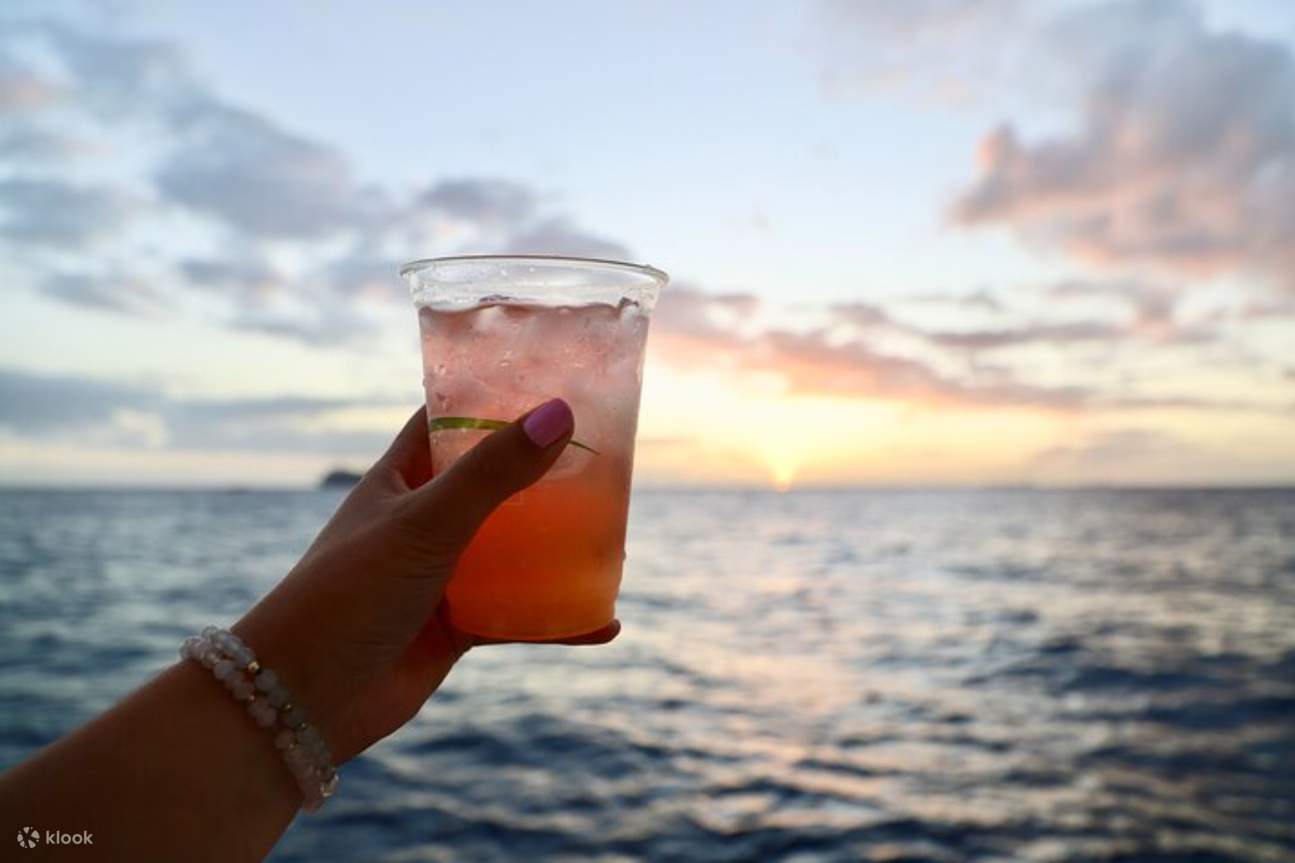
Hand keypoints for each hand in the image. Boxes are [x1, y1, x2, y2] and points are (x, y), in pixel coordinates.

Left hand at [232, 399, 618, 762]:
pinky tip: (603, 623)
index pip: (448, 422)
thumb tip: (558, 413)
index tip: (550, 384)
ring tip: (616, 538)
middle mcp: (420, 522)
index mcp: (399, 480)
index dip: (492, 399)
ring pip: (511, 553)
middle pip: (492, 485)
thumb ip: (493, 473)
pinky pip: (517, 617)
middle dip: (543, 476)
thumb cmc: (347, 594)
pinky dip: (557, 620)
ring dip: (556, 549)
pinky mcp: (454, 629)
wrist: (302, 701)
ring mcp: (439, 576)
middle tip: (606, 461)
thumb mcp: (425, 523)